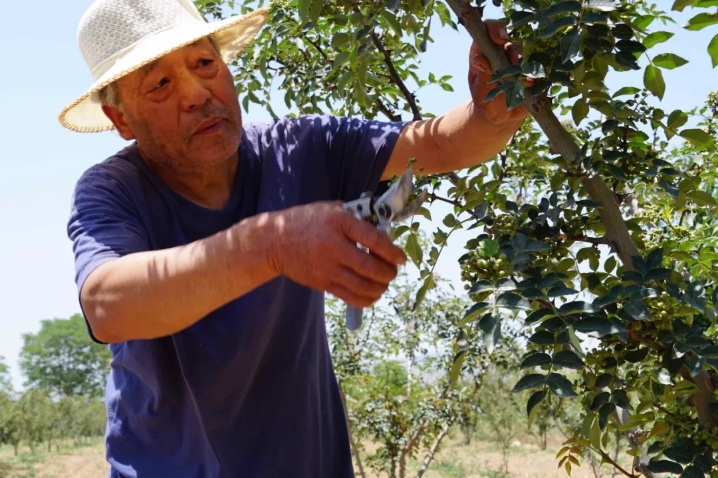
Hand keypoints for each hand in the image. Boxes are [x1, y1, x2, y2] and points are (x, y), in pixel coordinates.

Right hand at [269, 201, 406, 307]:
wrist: (275, 242)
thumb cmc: (306, 222)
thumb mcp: (330, 209)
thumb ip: (355, 218)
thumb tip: (381, 231)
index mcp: (338, 223)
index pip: (373, 240)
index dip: (392, 251)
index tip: (401, 258)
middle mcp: (334, 246)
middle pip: (370, 267)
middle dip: (388, 272)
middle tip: (393, 271)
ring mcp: (327, 268)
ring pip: (363, 286)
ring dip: (380, 287)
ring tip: (384, 282)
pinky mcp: (323, 283)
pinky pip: (350, 297)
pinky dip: (367, 299)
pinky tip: (373, 294)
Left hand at [468, 19, 530, 123]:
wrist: (498, 116)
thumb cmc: (484, 99)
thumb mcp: (480, 87)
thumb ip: (482, 72)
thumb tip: (479, 57)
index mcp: (485, 52)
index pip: (489, 30)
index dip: (495, 29)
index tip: (500, 39)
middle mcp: (501, 53)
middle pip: (510, 42)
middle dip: (512, 52)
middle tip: (512, 64)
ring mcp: (516, 62)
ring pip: (523, 55)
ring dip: (522, 64)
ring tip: (519, 79)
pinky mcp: (529, 73)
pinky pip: (535, 69)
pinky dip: (533, 75)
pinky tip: (529, 84)